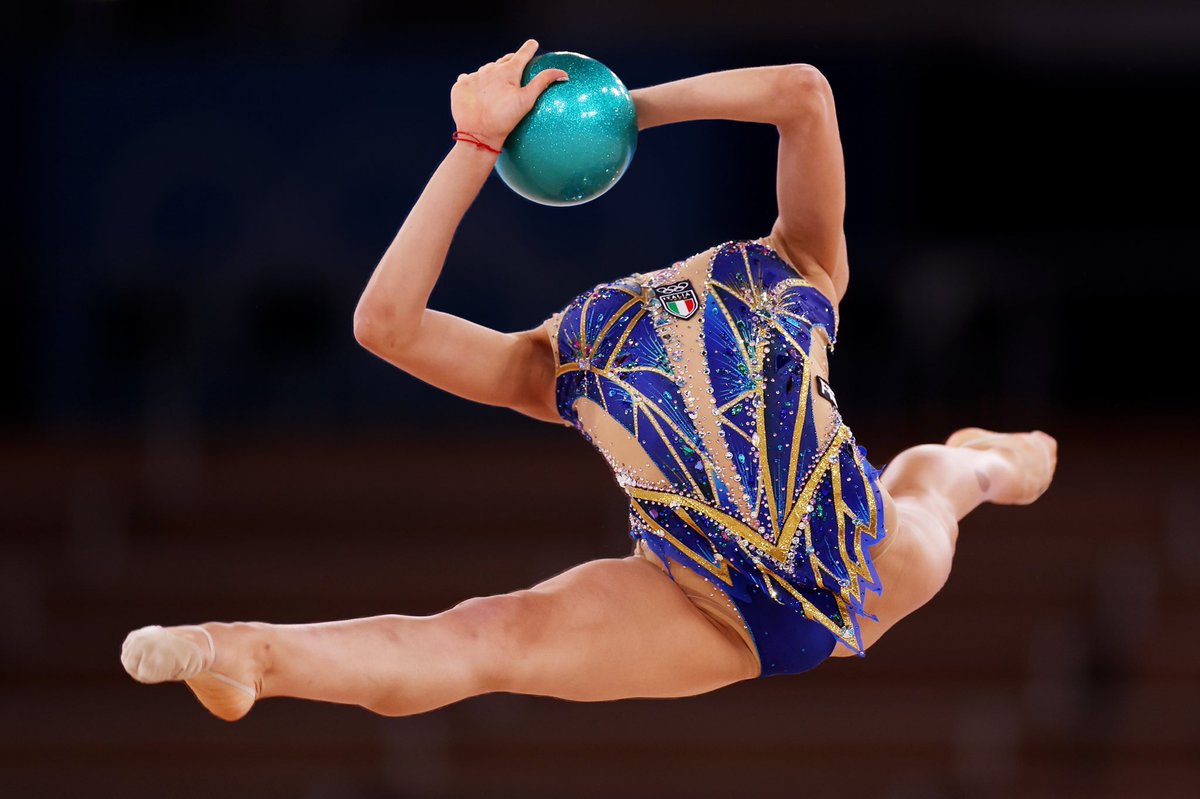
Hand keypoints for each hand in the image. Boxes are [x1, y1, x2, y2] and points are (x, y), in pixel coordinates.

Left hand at [450, 38, 568, 149]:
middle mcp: (489, 69)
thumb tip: (562, 73)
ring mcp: (473, 76)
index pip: (521, 54)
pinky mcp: (460, 85)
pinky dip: (476, 84)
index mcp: (507, 71)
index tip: (532, 44)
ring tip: (495, 88)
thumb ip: (542, 82)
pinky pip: (469, 80)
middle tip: (515, 68)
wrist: (477, 135)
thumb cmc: (505, 119)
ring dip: (492, 75)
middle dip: (509, 63)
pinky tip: (479, 95)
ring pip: (486, 71)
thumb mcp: (526, 101)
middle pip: (503, 62)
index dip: (529, 48)